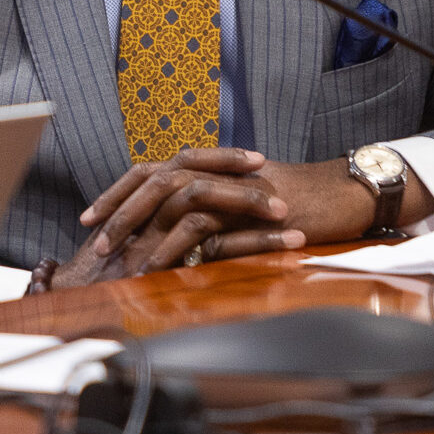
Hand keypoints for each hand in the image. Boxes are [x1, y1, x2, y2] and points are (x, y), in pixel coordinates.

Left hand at [52, 151, 433, 288]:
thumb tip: (173, 236)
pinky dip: (178, 244)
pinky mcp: (247, 205)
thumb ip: (210, 213)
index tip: (89, 218)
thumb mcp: (244, 207)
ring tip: (119, 257)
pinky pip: (203, 222)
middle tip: (94, 239)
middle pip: (151, 177)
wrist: (344, 194)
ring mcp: (230, 183)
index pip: (149, 171)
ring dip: (140, 227)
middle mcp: (213, 169)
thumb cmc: (298, 202)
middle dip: (117, 208)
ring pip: (170, 195)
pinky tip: (161, 266)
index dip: (117, 192)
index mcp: (207, 167)